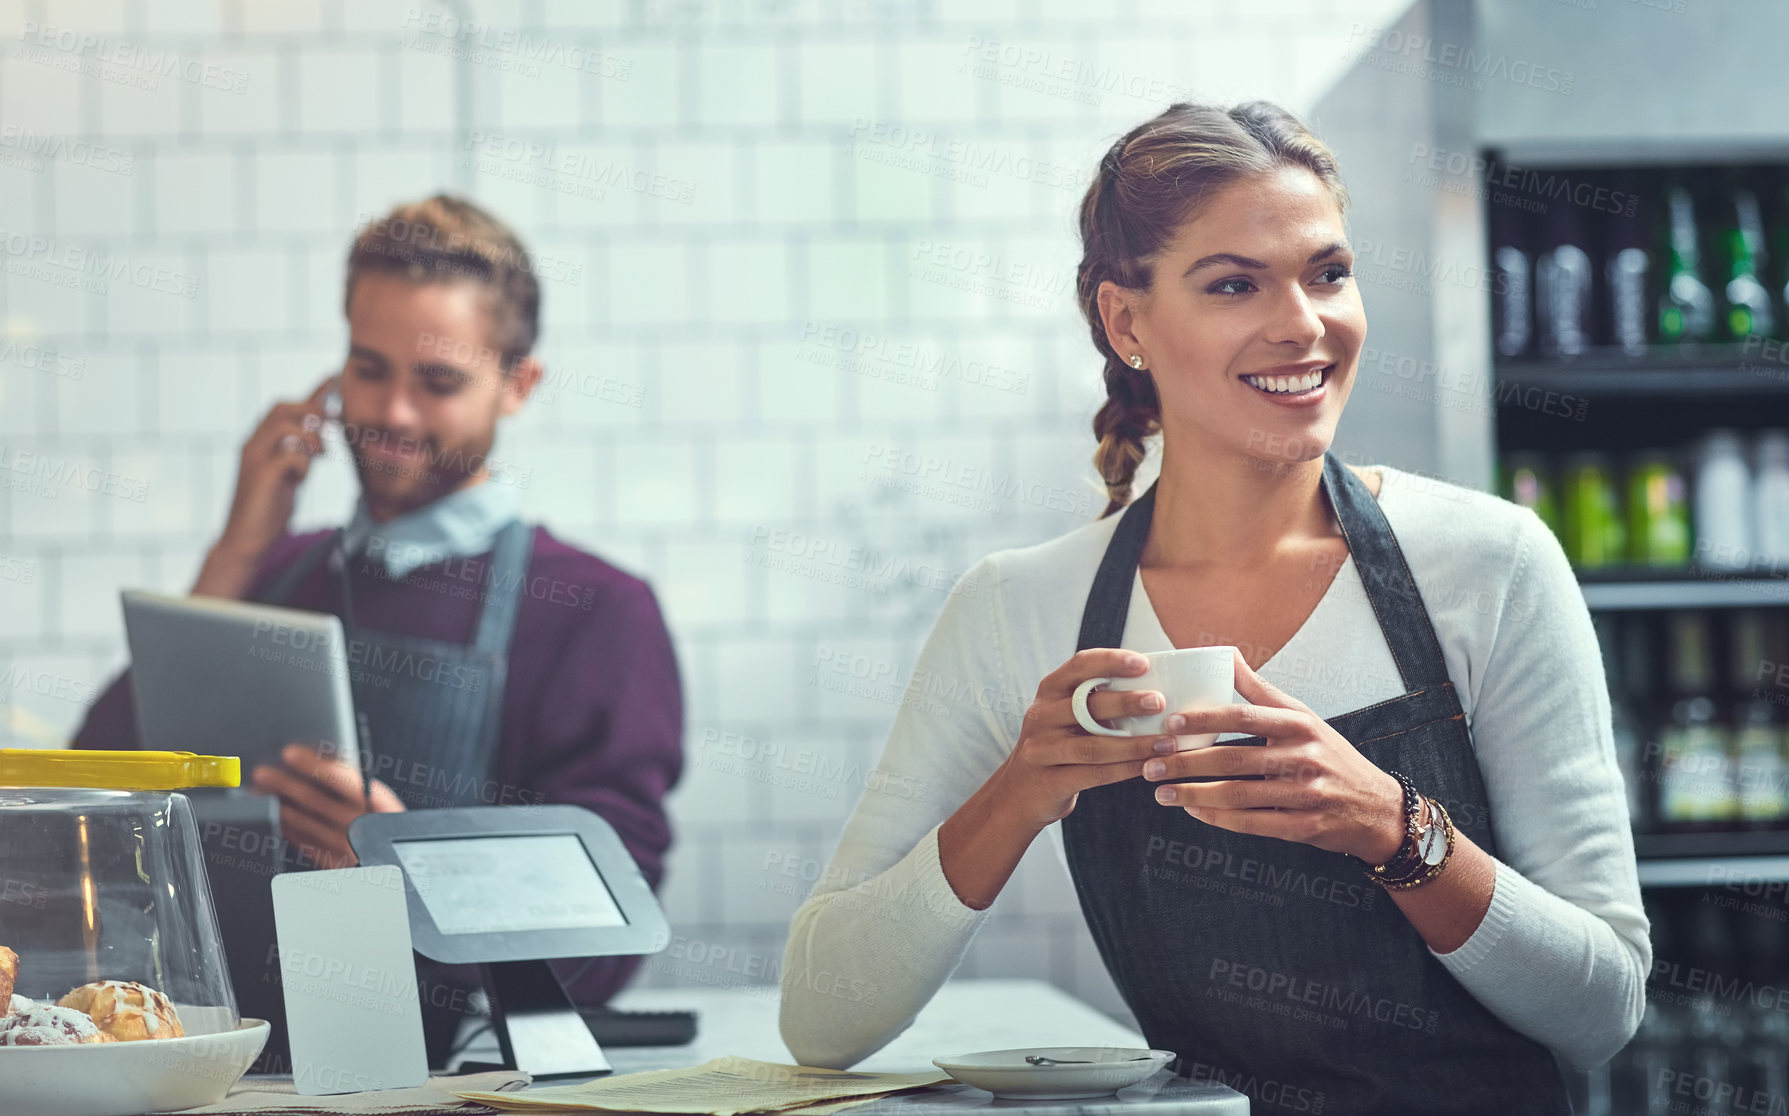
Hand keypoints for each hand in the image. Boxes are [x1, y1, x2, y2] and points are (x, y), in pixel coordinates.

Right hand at [215, 374, 337, 565]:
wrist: (247, 540)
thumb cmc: (271, 507)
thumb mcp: (291, 474)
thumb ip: (301, 453)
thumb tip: (321, 436)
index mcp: (260, 442)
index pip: (285, 407)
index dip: (312, 393)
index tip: (336, 379)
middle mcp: (253, 445)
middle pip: (281, 408)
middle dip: (311, 412)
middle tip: (330, 428)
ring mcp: (255, 460)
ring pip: (284, 426)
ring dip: (310, 438)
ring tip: (320, 456)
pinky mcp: (261, 478)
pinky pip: (288, 456)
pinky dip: (303, 463)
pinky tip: (302, 477)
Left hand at [249, 743, 403, 869]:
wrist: (395, 863)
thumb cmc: (384, 822)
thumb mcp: (381, 799)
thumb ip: (354, 783)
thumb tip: (319, 762)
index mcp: (375, 802)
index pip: (339, 777)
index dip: (311, 764)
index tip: (289, 752)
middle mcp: (357, 824)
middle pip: (313, 799)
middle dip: (284, 783)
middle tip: (261, 772)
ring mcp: (342, 844)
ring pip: (302, 821)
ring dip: (278, 804)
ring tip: (259, 791)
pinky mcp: (330, 861)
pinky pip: (301, 841)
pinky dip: (285, 826)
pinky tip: (275, 814)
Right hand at [990, 648, 1190, 831]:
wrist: (1020, 792)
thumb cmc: (1058, 746)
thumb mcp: (1066, 716)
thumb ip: (1096, 700)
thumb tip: (1156, 688)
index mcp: (1049, 691)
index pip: (1079, 666)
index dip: (1111, 661)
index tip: (1143, 663)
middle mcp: (1041, 716)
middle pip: (1086, 705)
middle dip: (1127, 702)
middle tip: (1160, 702)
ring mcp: (1042, 749)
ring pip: (1093, 745)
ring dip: (1134, 744)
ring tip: (1166, 743)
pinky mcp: (1049, 780)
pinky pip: (1093, 774)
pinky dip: (1124, 770)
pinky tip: (1147, 767)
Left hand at [1139, 648, 1405, 863]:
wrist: (1377, 808)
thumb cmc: (1330, 756)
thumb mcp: (1303, 718)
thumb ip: (1260, 691)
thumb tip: (1225, 654)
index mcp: (1300, 725)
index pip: (1244, 716)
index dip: (1205, 719)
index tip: (1170, 722)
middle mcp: (1305, 757)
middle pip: (1234, 758)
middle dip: (1186, 762)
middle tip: (1150, 762)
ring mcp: (1306, 794)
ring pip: (1239, 795)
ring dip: (1194, 793)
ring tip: (1160, 791)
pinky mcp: (1305, 826)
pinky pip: (1253, 824)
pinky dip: (1218, 818)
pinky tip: (1193, 811)